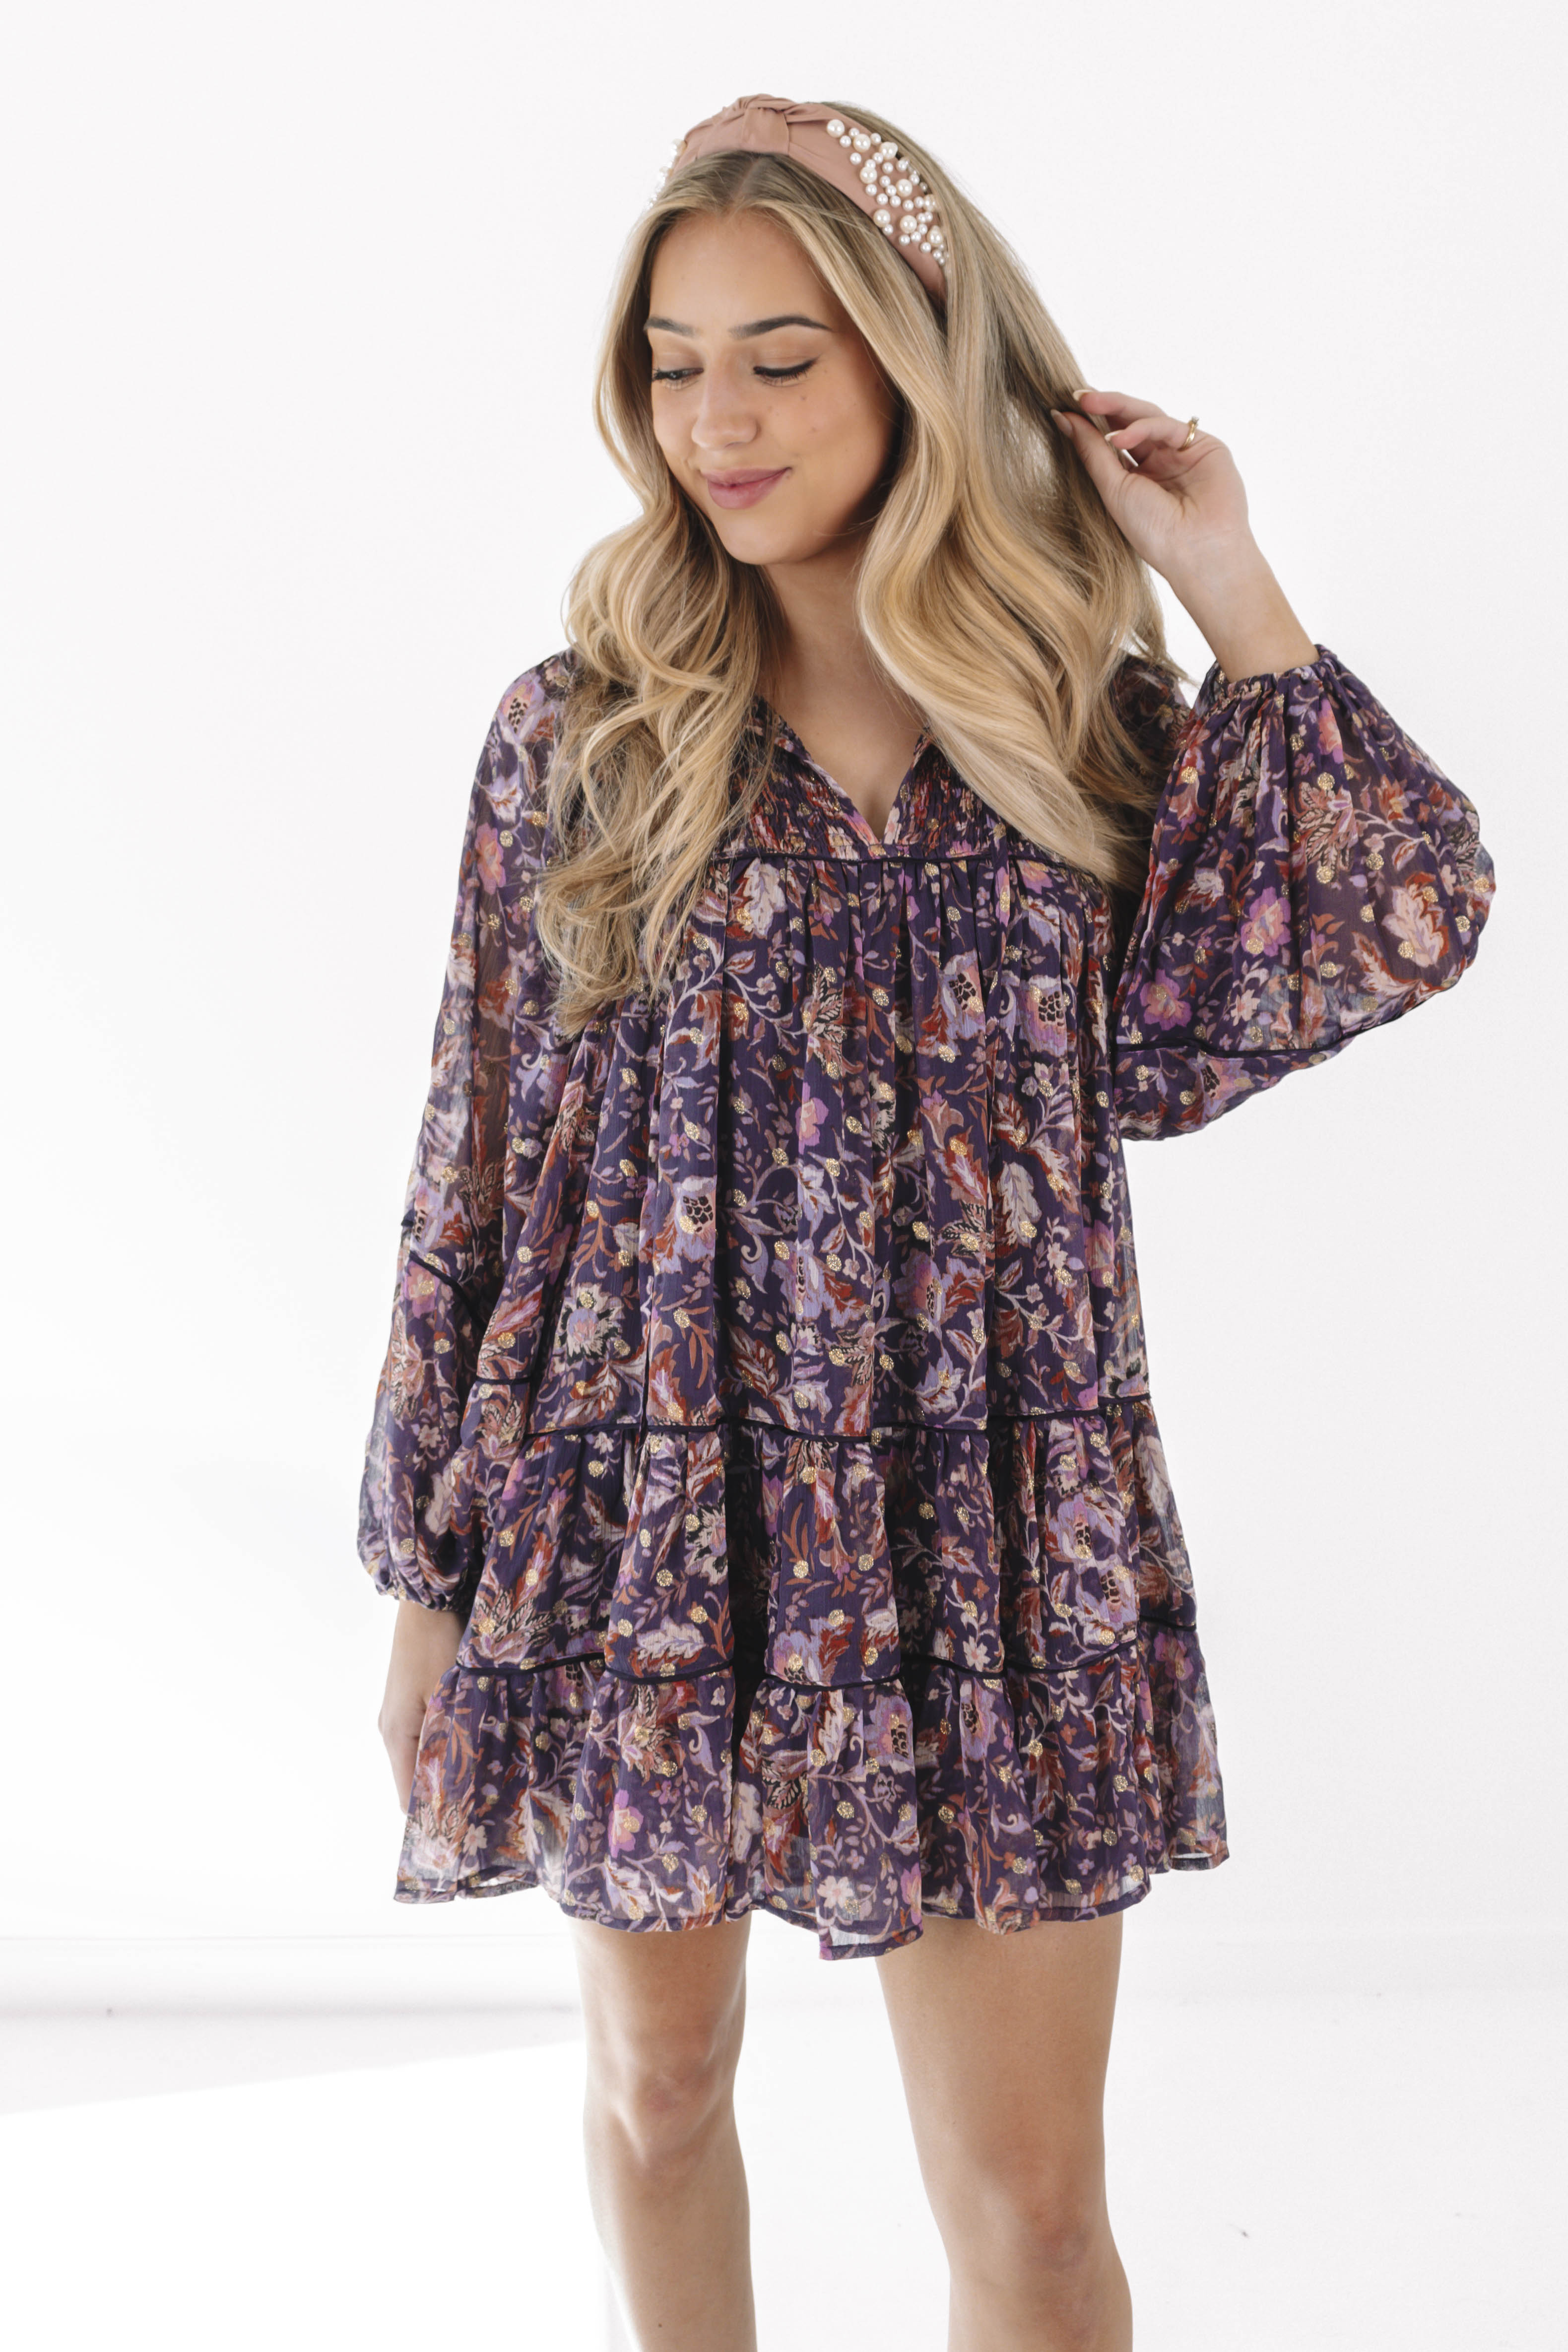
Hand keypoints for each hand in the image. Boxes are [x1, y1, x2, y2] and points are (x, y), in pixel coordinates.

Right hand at [378, 1594, 462, 1810]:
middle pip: (414, 1778)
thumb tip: (459, 1787)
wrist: (428, 1599)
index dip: (432, 1816)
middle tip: (483, 1807)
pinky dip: (444, 1744)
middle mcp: (391, 1729)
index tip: (463, 1831)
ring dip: (445, 1767)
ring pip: (421, 1756)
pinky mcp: (408, 1698)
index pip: (407, 1797)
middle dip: (443, 1793)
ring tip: (483, 1779)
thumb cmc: (439, 1644)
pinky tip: (472, 1743)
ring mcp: (398, 1713)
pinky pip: (424, 1735)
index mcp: (395, 1735)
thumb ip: (452, 1741)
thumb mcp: (450, 1696)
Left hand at [1051, 388, 1317, 680]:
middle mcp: (1159, 461)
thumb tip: (1064, 418)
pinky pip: (1169, 426)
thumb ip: (1092, 452)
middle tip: (1076, 396)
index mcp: (1137, 476)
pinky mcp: (1204, 446)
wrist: (1197, 552)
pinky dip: (1143, 427)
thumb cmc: (1154, 532)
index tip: (1063, 408)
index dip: (1091, 423)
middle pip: (1129, 422)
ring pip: (1148, 417)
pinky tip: (1119, 437)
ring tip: (1089, 404)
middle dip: (1103, 407)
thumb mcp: (1113, 489)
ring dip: (1118, 408)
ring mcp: (1182, 452)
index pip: (1112, 440)